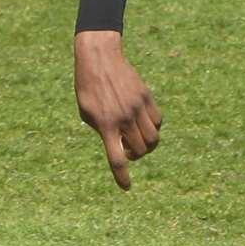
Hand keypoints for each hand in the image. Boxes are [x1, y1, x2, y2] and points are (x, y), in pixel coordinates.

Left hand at [74, 30, 161, 190]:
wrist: (99, 58)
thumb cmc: (87, 87)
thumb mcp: (86, 112)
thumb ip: (102, 129)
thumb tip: (120, 144)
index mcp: (105, 124)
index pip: (116, 158)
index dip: (121, 175)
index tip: (126, 187)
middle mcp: (124, 118)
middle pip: (140, 150)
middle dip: (135, 156)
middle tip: (126, 149)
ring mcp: (137, 107)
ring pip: (153, 138)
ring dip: (146, 145)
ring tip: (134, 138)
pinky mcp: (147, 97)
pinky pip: (157, 122)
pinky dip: (153, 128)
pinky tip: (141, 123)